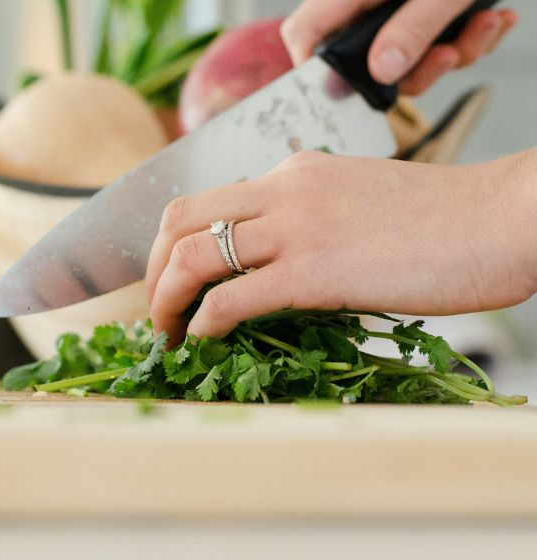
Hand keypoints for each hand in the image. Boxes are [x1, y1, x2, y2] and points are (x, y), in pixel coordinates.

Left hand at [145, 149, 536, 341]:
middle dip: (151, 269)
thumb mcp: (357, 201)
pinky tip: (202, 341)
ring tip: (166, 334)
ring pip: (192, 255)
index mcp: (292, 173)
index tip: (171, 280)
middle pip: (179, 219)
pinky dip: (202, 323)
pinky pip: (231, 298)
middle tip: (156, 310)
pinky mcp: (314, 272)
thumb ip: (308, 220)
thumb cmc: (442, 221)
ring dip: (165, 300)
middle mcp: (283, 190)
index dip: (173, 243)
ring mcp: (296, 228)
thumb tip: (273, 266)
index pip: (206, 200)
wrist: (501, 219)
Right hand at [281, 0, 517, 94]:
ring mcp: (393, 8)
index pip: (306, 34)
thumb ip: (412, 28)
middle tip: (448, 54)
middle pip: (365, 60)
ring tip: (485, 24)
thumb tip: (383, 74)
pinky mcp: (422, 11)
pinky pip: (434, 42)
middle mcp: (366, 3)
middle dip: (418, 69)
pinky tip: (492, 18)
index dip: (315, 71)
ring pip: (407, 57)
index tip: (347, 94)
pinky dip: (467, 37)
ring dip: (454, 51)